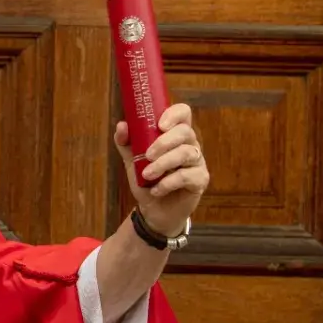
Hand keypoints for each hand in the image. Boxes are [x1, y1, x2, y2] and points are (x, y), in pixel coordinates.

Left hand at [114, 103, 209, 237]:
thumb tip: (122, 125)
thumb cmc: (146, 179)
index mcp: (175, 134)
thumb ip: (126, 142)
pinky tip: (156, 189)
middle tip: (147, 155)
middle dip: (164, 142)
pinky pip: (188, 176)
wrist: (153, 209)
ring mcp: (197, 162)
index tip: (159, 124)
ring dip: (163, 164)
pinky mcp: (200, 180)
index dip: (174, 114)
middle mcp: (189, 144)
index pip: (183, 113)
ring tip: (146, 175)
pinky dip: (168, 183)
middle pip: (185, 132)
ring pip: (186, 153)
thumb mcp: (132, 159)